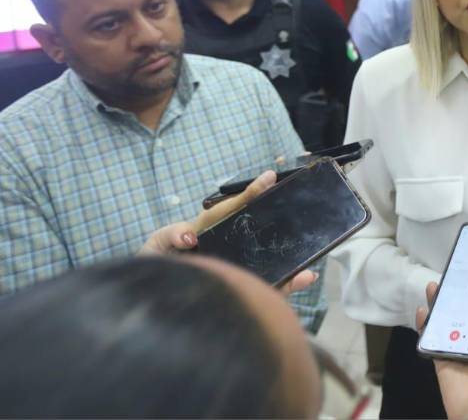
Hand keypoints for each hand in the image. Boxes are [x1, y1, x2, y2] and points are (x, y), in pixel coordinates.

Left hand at [137, 170, 316, 296]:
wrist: (152, 296)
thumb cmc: (155, 264)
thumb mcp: (157, 245)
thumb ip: (170, 235)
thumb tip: (190, 237)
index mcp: (211, 228)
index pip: (234, 207)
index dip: (251, 192)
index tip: (269, 177)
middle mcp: (231, 244)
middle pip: (260, 227)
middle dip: (281, 213)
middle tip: (299, 200)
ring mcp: (239, 265)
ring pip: (271, 256)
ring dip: (292, 252)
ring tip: (311, 249)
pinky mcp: (243, 287)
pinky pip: (271, 284)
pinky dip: (290, 282)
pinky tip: (305, 277)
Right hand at [416, 282, 467, 418]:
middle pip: (462, 311)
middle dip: (456, 294)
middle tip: (451, 275)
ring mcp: (455, 346)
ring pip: (445, 320)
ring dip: (438, 304)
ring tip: (434, 286)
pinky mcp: (439, 355)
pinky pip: (430, 337)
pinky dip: (424, 324)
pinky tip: (422, 310)